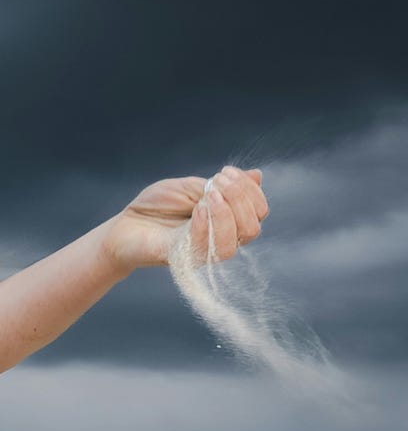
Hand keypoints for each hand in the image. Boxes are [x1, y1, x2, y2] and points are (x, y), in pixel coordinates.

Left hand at [103, 167, 269, 271]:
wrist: (125, 226)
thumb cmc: (157, 206)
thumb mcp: (192, 187)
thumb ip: (223, 185)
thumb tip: (257, 175)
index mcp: (229, 221)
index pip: (259, 211)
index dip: (250, 190)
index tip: (227, 171)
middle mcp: (224, 239)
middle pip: (253, 226)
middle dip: (240, 198)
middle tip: (216, 181)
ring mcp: (208, 251)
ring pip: (238, 238)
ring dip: (227, 211)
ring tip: (207, 194)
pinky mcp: (189, 259)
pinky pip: (210, 247)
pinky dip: (207, 224)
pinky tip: (197, 209)